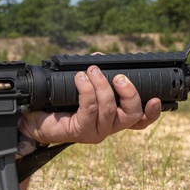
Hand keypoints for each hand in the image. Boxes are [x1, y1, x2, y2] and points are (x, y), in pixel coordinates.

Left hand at [18, 65, 161, 144]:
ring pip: (109, 109)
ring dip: (101, 85)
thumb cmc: (59, 101)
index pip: (140, 120)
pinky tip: (79, 78)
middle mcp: (108, 127)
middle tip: (118, 77)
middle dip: (129, 93)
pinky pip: (89, 109)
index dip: (152, 112)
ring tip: (91, 70)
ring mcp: (95, 131)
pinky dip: (86, 90)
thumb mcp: (81, 85)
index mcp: (114, 117)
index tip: (155, 98)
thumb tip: (101, 58)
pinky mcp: (80, 131)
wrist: (34, 118)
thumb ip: (95, 73)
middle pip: (132, 115)